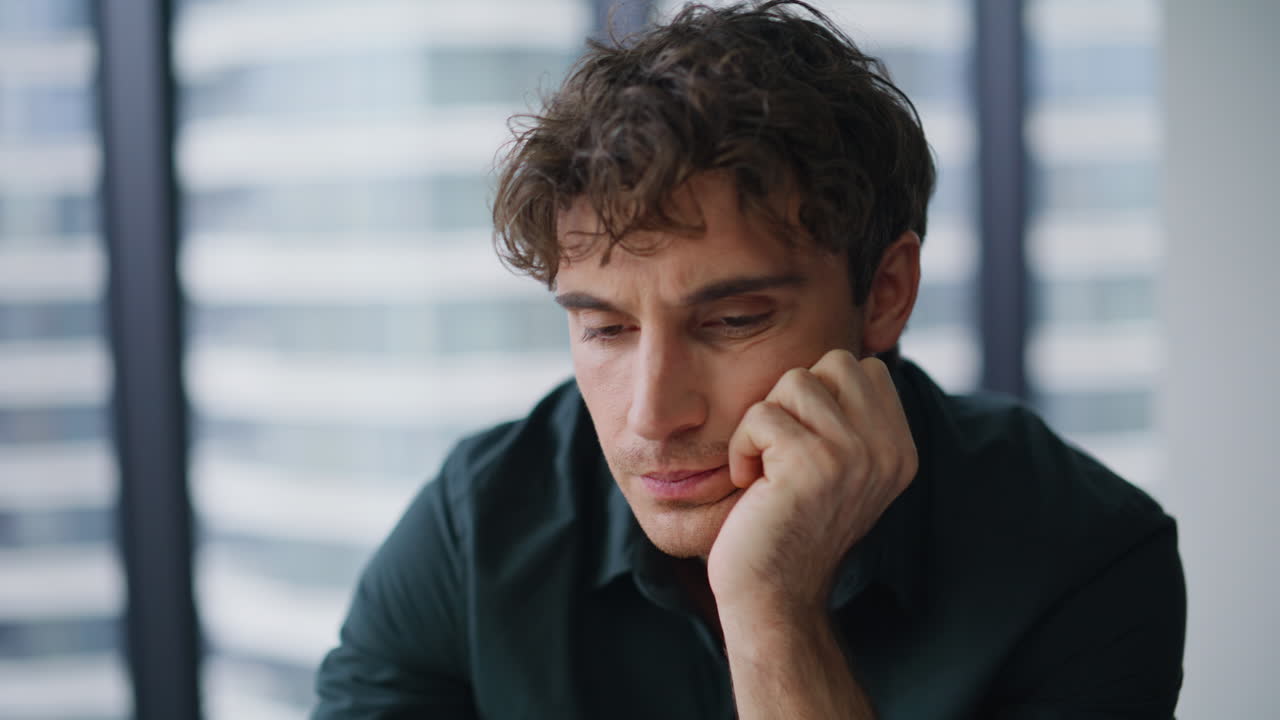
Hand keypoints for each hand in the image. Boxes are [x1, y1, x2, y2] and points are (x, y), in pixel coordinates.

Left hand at [707, 349, 916, 616]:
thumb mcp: (836, 468)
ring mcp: (854, 456)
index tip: (804, 447)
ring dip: (764, 423)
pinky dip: (742, 447)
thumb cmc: (788, 526)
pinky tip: (751, 486)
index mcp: (900, 449)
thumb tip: (831, 361)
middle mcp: (887, 451)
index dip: (819, 395)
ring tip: (766, 468)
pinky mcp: (812, 464)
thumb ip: (849, 418)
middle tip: (782, 450)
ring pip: (794, 382)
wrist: (772, 596)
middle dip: (793, 399)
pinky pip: (760, 415)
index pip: (863, 367)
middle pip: (833, 363)